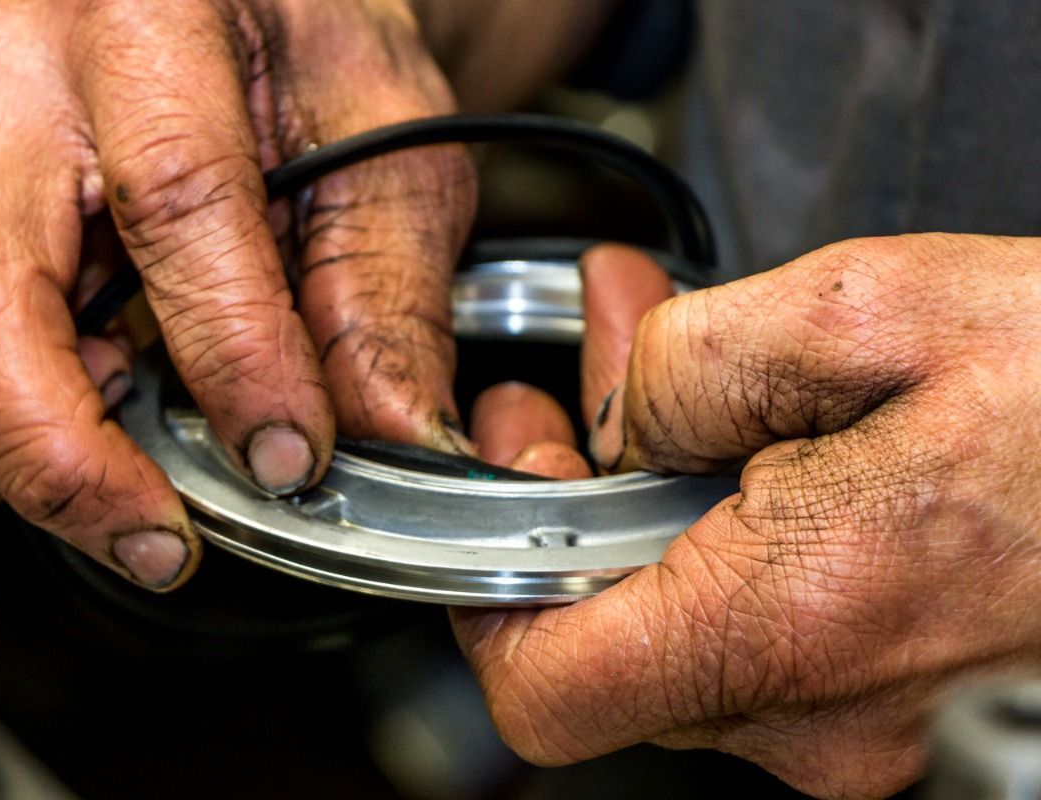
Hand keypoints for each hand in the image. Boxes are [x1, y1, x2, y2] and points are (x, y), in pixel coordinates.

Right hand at [0, 0, 475, 589]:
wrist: (254, 13)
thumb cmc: (314, 59)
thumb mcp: (394, 156)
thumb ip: (388, 302)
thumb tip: (389, 439)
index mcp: (150, 25)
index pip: (173, 204)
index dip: (232, 356)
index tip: (288, 456)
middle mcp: (15, 78)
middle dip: (60, 455)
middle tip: (162, 539)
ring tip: (120, 484)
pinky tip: (75, 429)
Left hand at [453, 235, 1040, 797]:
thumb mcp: (866, 308)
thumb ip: (692, 360)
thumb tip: (619, 414)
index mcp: (796, 620)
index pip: (549, 689)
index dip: (490, 591)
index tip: (512, 478)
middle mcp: (820, 709)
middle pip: (606, 637)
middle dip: (576, 503)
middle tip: (581, 393)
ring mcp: (855, 721)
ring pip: (677, 623)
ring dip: (649, 508)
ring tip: (670, 394)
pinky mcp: (884, 697)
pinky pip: (749, 626)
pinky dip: (720, 537)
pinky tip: (745, 447)